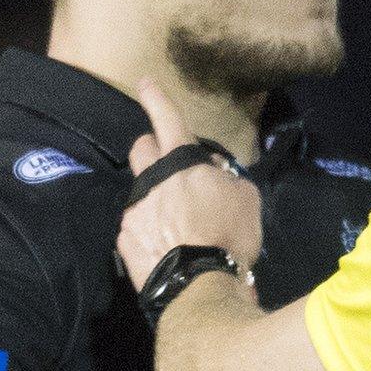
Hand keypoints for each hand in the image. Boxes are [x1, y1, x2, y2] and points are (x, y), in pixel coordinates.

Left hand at [117, 81, 262, 287]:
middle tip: (167, 161)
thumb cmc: (229, 237)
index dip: (156, 99)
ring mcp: (133, 210)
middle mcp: (151, 180)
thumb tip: (213, 173)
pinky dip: (149, 227)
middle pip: (141, 148)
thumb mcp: (246, 200)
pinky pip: (135, 223)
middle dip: (152, 147)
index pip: (167, 120)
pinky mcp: (124, 238)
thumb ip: (226, 178)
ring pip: (139, 188)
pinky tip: (167, 244)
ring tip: (174, 217)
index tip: (144, 83)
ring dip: (154, 193)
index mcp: (182, 164)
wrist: (199, 286)